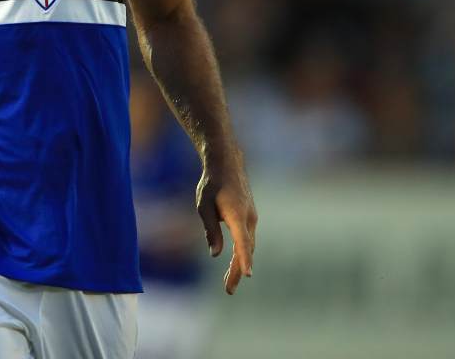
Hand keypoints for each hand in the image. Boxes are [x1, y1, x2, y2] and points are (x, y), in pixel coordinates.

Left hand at [196, 165, 256, 294]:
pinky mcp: (249, 217)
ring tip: (229, 283)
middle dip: (238, 271)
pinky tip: (234, 263)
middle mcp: (248, 218)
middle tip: (228, 291)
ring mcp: (251, 218)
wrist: (227, 164)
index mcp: (236, 214)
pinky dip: (242, 253)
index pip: (242, 241)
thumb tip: (215, 254)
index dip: (244, 259)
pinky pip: (247, 239)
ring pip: (248, 246)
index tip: (248, 275)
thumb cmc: (212, 183)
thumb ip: (211, 230)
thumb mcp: (204, 206)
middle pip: (246, 249)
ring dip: (240, 264)